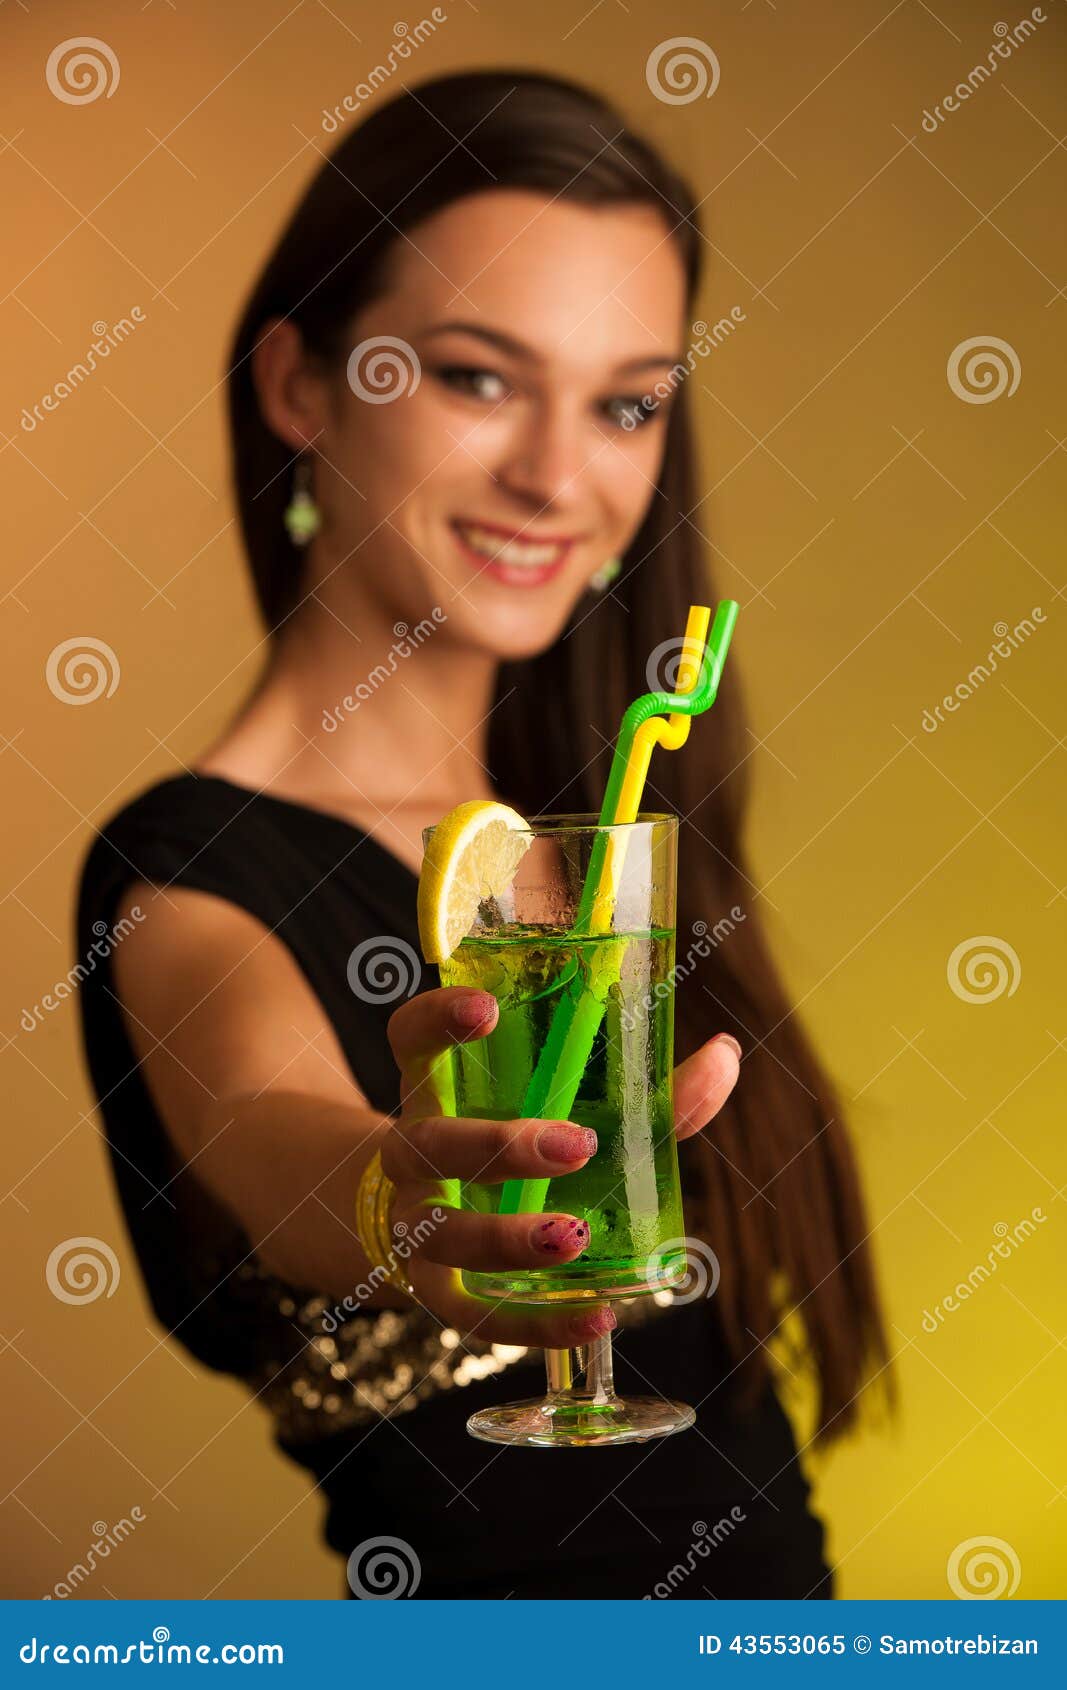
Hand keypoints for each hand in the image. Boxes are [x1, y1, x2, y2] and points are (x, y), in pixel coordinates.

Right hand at [381, 986, 739, 1349]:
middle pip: (429, 1143)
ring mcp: (415, 1224)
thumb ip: (643, 1090)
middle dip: (499, 1146)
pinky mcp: (435, 1293)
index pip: (412, 1038)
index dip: (439, 1020)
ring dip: (506, 1237)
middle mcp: (412, 1151)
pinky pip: (473, 1318)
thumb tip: (725, 1056)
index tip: (489, 1010)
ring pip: (440, 1232)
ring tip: (575, 1237)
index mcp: (436, 1086)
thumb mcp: (559, 1109)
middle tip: (576, 1146)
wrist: (431, 1224)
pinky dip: (535, 1327)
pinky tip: (597, 1320)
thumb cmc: (513, 1148)